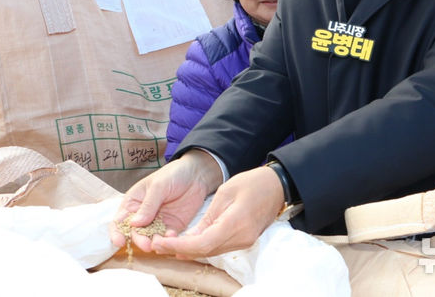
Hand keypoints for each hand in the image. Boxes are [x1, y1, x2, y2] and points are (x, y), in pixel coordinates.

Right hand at [108, 149, 221, 251]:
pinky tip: (173, 237)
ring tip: (159, 243)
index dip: (117, 233)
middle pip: (135, 233)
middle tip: (147, 245)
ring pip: (150, 238)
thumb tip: (134, 223)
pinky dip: (168, 240)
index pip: (120, 220)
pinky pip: (167, 238)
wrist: (196, 174)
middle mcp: (143, 215)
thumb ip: (148, 205)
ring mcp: (157, 222)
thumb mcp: (158, 186)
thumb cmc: (173, 174)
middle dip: (139, 240)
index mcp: (134, 202)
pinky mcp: (172, 227)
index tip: (120, 242)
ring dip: (153, 243)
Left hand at [149, 164, 284, 258]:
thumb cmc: (253, 182)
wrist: (278, 186)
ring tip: (166, 244)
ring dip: (189, 250)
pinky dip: (202, 246)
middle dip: (180, 250)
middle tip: (156, 245)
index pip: (202, 244)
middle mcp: (240, 238)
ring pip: (211, 251)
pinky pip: (219, 247)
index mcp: (235, 223)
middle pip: (205, 251)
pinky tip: (187, 242)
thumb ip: (207, 217)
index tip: (159, 243)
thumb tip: (189, 238)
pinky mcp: (244, 240)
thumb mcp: (225, 192)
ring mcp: (244, 241)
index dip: (179, 246)